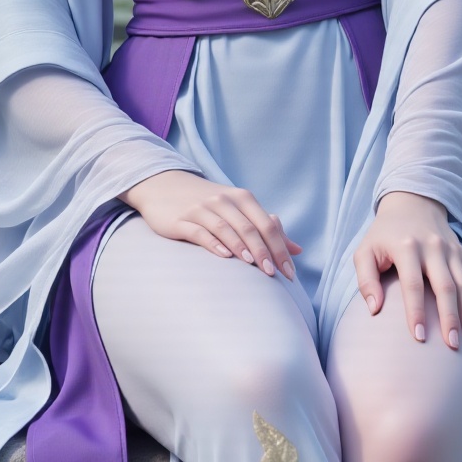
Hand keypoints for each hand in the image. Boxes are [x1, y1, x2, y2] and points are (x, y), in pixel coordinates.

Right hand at [122, 170, 299, 277]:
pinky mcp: (181, 219)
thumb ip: (267, 229)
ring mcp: (201, 209)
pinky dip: (213, 243)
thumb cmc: (209, 203)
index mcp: (242, 198)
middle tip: (273, 274)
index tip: (288, 272)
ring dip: (241, 247)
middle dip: (263, 252)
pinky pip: (200, 232)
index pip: (267, 225)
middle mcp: (223, 201)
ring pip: (226, 229)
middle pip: (249, 228)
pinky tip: (224, 256)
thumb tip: (297, 250)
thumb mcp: (240, 210)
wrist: (164, 186)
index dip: (280, 248)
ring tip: (253, 265)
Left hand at [355, 191, 461, 349]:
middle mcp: (433, 248)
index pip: (413, 284)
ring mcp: (452, 251)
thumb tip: (374, 309)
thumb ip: (365, 279)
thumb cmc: (384, 235)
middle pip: (446, 287)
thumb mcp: (364, 251)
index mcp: (407, 247)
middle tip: (453, 346)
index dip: (416, 311)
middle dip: (450, 318)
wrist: (412, 203)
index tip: (419, 337)